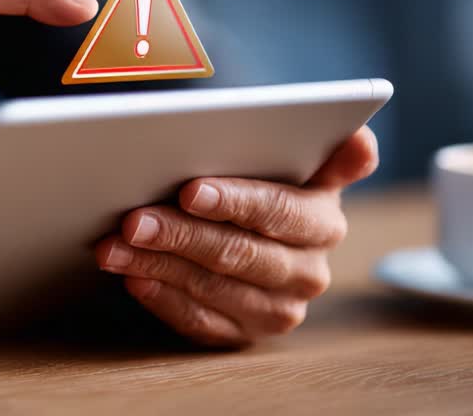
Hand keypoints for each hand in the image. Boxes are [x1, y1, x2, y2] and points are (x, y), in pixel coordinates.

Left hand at [93, 127, 378, 346]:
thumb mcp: (290, 155)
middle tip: (133, 219)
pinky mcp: (244, 333)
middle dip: (181, 234)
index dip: (235, 202)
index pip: (280, 211)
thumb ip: (326, 147)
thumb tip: (358, 139)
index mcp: (324, 220)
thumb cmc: (257, 178)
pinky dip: (162, 299)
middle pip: (239, 252)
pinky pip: (201, 322)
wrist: (244, 222)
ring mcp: (278, 309)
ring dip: (158, 265)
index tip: (190, 191)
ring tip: (114, 246)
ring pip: (212, 288)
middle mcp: (310, 271)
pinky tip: (133, 278)